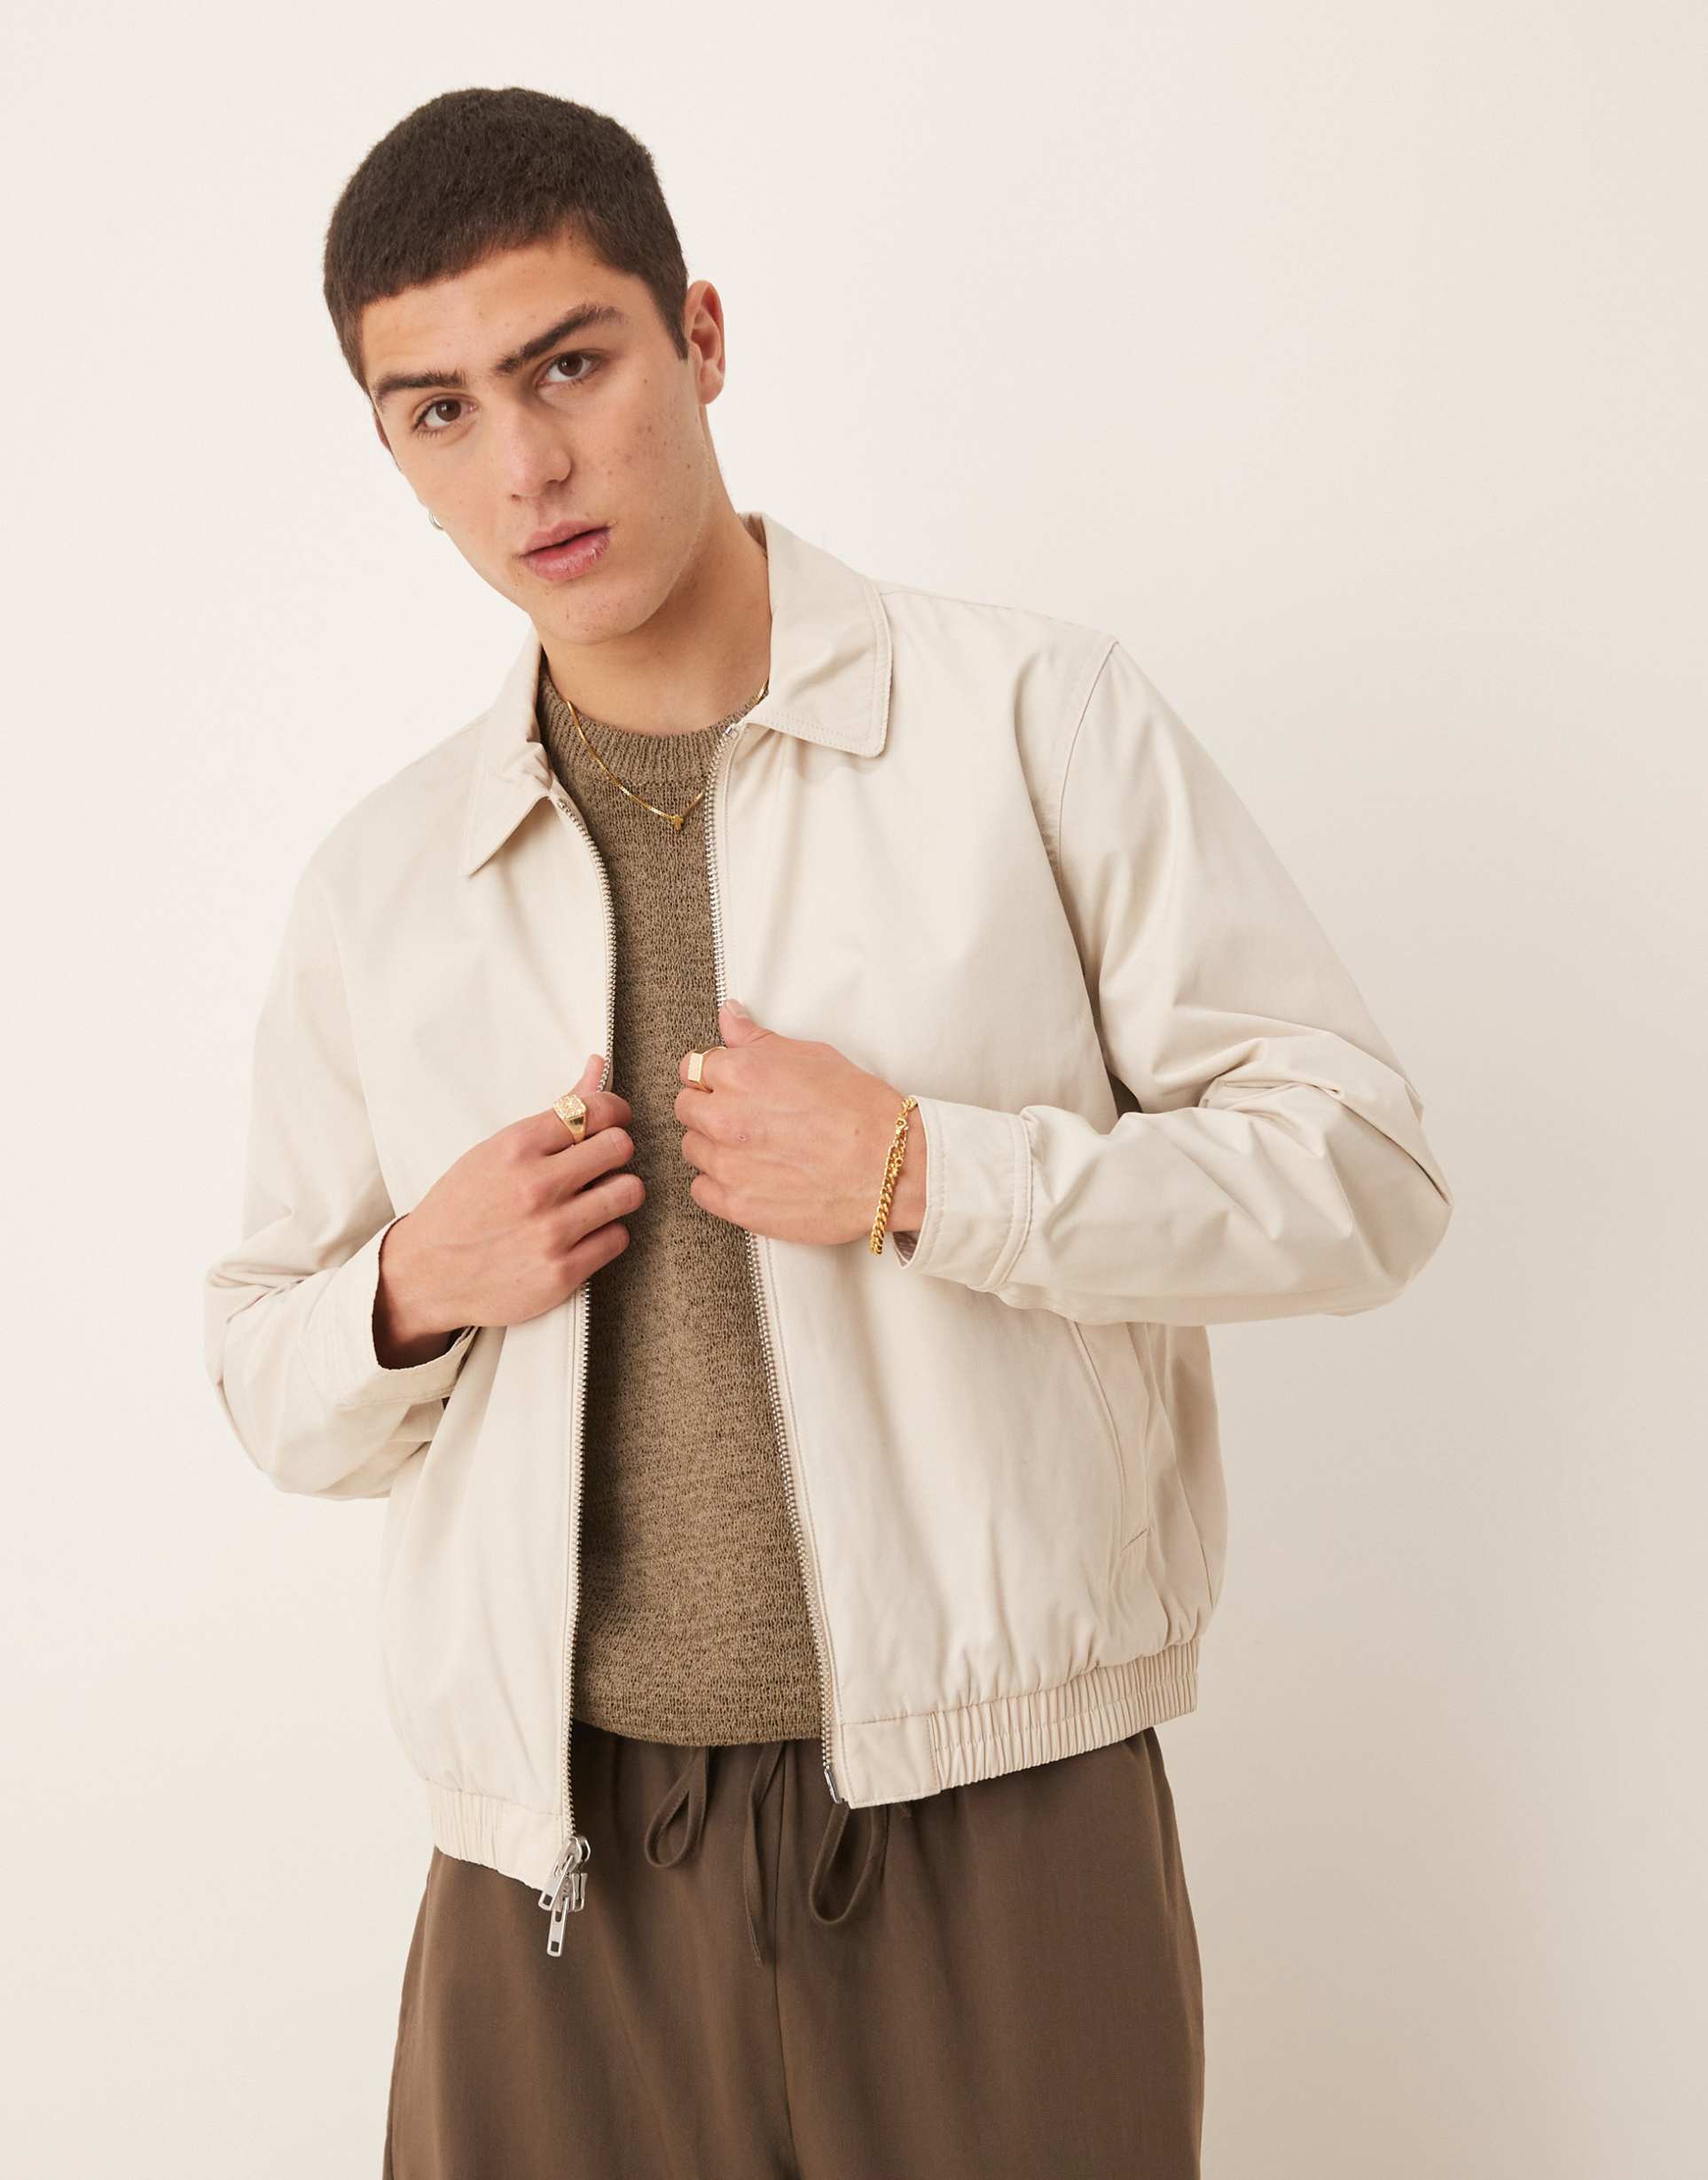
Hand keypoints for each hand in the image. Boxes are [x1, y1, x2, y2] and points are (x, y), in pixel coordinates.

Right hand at [375, 1053, 643, 1356]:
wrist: (424, 1276)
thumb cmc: (461, 1207)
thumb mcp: (497, 1150)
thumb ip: (557, 1112)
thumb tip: (599, 1066)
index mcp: (516, 1147)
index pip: (597, 1110)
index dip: (614, 1113)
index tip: (611, 1123)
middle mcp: (536, 1186)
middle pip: (621, 1147)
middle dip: (615, 1152)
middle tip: (600, 1165)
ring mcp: (551, 1231)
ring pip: (629, 1192)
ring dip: (617, 1193)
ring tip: (594, 1200)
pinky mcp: (562, 1273)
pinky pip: (618, 1238)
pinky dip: (605, 1234)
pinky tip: (582, 1234)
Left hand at [673, 999, 925, 1246]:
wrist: (889, 1167)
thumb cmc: (860, 1109)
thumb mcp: (811, 1056)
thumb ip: (757, 1040)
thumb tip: (729, 1017)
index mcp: (738, 1073)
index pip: (693, 1068)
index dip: (713, 1076)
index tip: (729, 1085)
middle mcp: (725, 1117)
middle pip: (685, 1109)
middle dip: (708, 1108)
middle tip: (744, 1116)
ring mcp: (728, 1164)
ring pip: (692, 1149)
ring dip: (714, 1146)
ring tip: (753, 1148)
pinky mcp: (737, 1204)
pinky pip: (702, 1190)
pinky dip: (719, 1184)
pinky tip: (750, 1176)